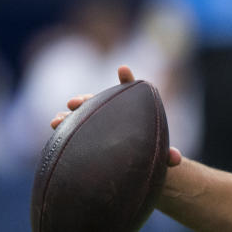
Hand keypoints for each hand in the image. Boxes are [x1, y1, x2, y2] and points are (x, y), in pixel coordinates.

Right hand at [50, 65, 182, 166]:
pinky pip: (74, 128)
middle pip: (100, 100)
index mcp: (134, 109)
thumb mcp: (159, 154)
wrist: (135, 162)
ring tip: (59, 115)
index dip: (127, 80)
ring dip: (72, 112)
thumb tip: (176, 159)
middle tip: (76, 101)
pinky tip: (54, 126)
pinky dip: (64, 126)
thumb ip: (167, 154)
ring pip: (84, 112)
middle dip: (87, 99)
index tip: (123, 70)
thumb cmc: (149, 153)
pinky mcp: (87, 133)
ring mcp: (98, 121)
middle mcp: (113, 111)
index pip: (131, 91)